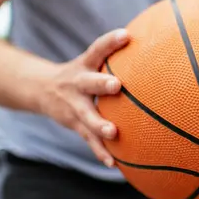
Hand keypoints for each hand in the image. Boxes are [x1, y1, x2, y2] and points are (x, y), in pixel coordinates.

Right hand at [39, 29, 129, 166]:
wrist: (41, 89)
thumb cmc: (82, 74)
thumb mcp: (92, 61)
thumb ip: (115, 57)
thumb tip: (157, 46)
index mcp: (85, 65)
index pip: (97, 49)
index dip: (110, 42)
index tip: (125, 35)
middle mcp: (78, 83)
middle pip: (89, 82)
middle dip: (101, 84)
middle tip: (117, 85)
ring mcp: (74, 105)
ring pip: (86, 116)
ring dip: (99, 124)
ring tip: (113, 133)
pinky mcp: (74, 123)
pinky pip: (88, 139)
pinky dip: (100, 151)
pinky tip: (114, 163)